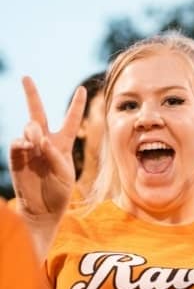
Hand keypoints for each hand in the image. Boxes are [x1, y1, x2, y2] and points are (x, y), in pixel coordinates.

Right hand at [10, 77, 86, 218]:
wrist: (43, 211)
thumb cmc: (58, 193)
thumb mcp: (65, 175)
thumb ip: (55, 155)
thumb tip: (40, 139)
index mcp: (63, 144)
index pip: (70, 120)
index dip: (76, 105)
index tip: (82, 89)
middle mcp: (45, 142)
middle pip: (38, 113)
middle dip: (31, 94)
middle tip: (26, 77)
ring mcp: (30, 148)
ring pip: (29, 127)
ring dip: (33, 131)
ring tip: (36, 142)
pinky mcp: (17, 157)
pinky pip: (17, 143)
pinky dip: (22, 142)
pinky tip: (28, 146)